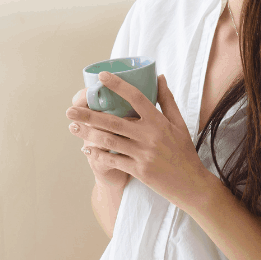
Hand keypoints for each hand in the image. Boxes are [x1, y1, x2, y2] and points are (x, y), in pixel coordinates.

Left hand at [66, 72, 209, 209]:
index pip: (136, 97)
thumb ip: (168, 100)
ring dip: (88, 134)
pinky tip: (87, 149)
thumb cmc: (184, 151)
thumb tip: (159, 76)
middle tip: (70, 110)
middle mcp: (150, 136)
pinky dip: (98, 154)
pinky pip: (113, 160)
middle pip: (113, 121)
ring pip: (109, 141)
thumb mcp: (180, 123)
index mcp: (159, 122)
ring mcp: (143, 154)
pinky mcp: (139, 170)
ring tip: (73, 128)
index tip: (102, 76)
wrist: (190, 183)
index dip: (118, 85)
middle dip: (89, 115)